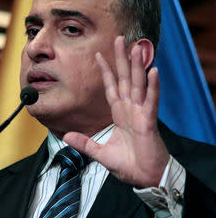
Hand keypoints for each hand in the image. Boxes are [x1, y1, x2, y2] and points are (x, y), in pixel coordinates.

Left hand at [63, 36, 169, 187]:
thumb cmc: (128, 164)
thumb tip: (65, 136)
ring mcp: (140, 113)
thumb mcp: (99, 153)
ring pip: (138, 84)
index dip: (105, 70)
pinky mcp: (148, 122)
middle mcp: (130, 109)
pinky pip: (151, 101)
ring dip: (137, 65)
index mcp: (119, 113)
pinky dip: (153, 86)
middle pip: (125, 78)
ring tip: (136, 47)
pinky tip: (153, 71)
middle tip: (119, 39)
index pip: (111, 86)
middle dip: (121, 59)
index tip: (98, 54)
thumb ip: (83, 143)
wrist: (143, 178)